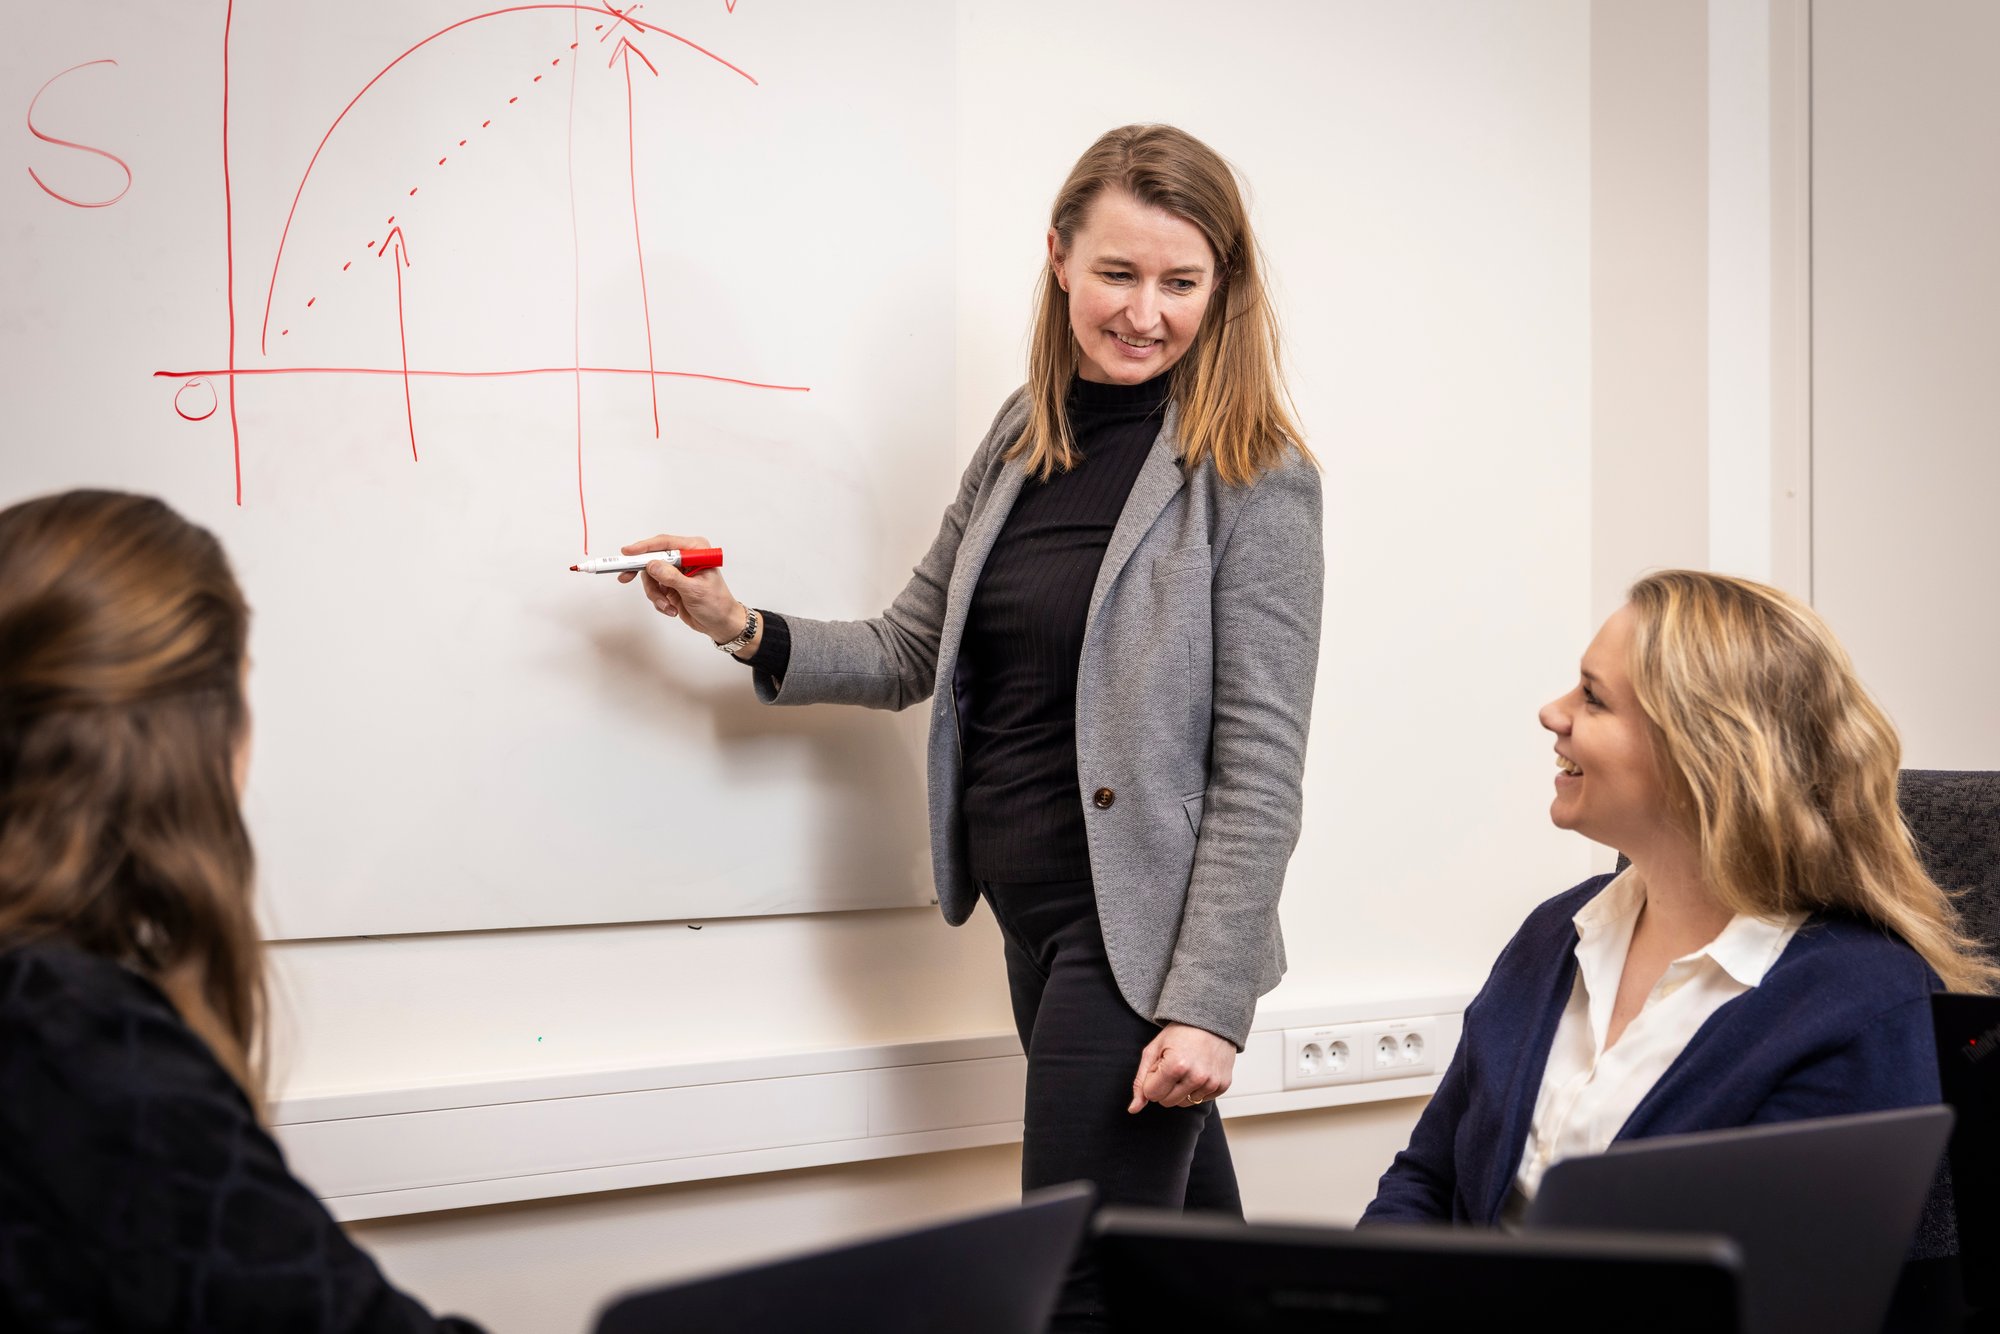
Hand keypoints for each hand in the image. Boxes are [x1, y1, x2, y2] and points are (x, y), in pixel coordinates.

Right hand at [618, 532, 753, 648]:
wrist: (720, 623)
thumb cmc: (716, 604)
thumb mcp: (694, 590)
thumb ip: (672, 577)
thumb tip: (652, 565)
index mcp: (695, 550)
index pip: (665, 544)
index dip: (644, 547)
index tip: (628, 552)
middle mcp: (684, 558)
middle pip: (653, 558)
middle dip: (644, 574)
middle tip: (625, 577)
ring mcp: (676, 572)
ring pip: (651, 576)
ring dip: (655, 594)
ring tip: (668, 605)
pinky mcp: (671, 584)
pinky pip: (654, 589)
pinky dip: (659, 600)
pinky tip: (671, 608)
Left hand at [1127, 1022, 1234, 1112]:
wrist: (1211, 1019)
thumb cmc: (1180, 1032)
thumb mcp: (1153, 1050)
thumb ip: (1140, 1081)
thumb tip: (1134, 1109)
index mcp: (1175, 1066)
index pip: (1152, 1095)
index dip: (1152, 1079)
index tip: (1161, 1064)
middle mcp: (1196, 1077)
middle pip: (1167, 1102)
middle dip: (1165, 1087)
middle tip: (1173, 1066)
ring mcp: (1212, 1082)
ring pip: (1184, 1103)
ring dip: (1181, 1089)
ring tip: (1187, 1067)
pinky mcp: (1223, 1085)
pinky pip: (1201, 1099)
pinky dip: (1197, 1088)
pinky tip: (1200, 1069)